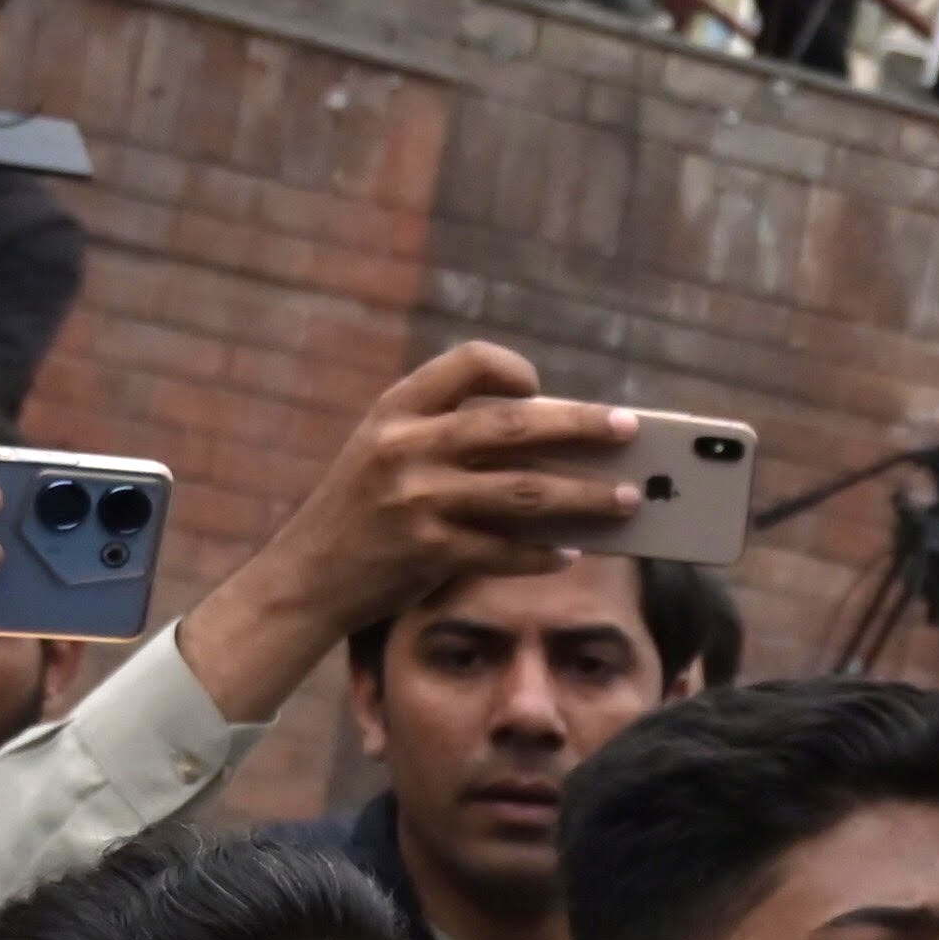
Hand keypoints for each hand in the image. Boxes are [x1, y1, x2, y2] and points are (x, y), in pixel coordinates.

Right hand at [171, 342, 641, 722]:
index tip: (541, 388)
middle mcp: (407, 447)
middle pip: (515, 426)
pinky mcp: (428, 552)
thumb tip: (553, 442)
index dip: (511, 369)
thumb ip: (449, 436)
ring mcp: (417, 500)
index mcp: (398, 410)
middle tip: (630, 429)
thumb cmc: (363, 510)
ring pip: (525, 493)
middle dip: (582, 426)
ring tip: (626, 500)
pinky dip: (544, 554)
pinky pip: (505, 551)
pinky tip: (572, 554)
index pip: (466, 363)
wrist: (308, 575)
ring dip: (584, 496)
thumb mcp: (387, 452)